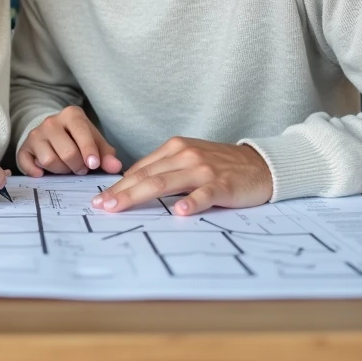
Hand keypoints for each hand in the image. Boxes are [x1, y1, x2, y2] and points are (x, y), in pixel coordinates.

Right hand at [17, 106, 122, 176]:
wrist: (52, 131)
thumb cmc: (77, 138)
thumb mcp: (94, 141)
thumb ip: (106, 154)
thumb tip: (116, 167)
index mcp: (71, 115)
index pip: (81, 133)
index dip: (89, 151)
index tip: (93, 165)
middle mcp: (51, 122)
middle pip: (67, 152)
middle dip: (77, 166)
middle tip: (81, 169)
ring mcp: (35, 134)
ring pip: (49, 161)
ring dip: (61, 170)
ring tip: (66, 167)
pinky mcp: (23, 148)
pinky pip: (28, 165)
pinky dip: (36, 172)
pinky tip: (43, 172)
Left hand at [91, 137, 271, 214]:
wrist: (261, 165)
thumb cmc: (221, 165)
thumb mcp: (189, 159)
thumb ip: (165, 168)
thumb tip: (133, 183)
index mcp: (175, 148)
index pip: (140, 169)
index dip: (119, 184)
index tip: (100, 198)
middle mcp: (186, 156)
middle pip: (146, 176)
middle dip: (120, 191)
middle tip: (101, 205)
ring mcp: (204, 170)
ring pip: (165, 184)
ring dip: (139, 196)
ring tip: (120, 207)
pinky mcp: (223, 185)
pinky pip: (204, 194)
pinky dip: (191, 202)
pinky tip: (179, 212)